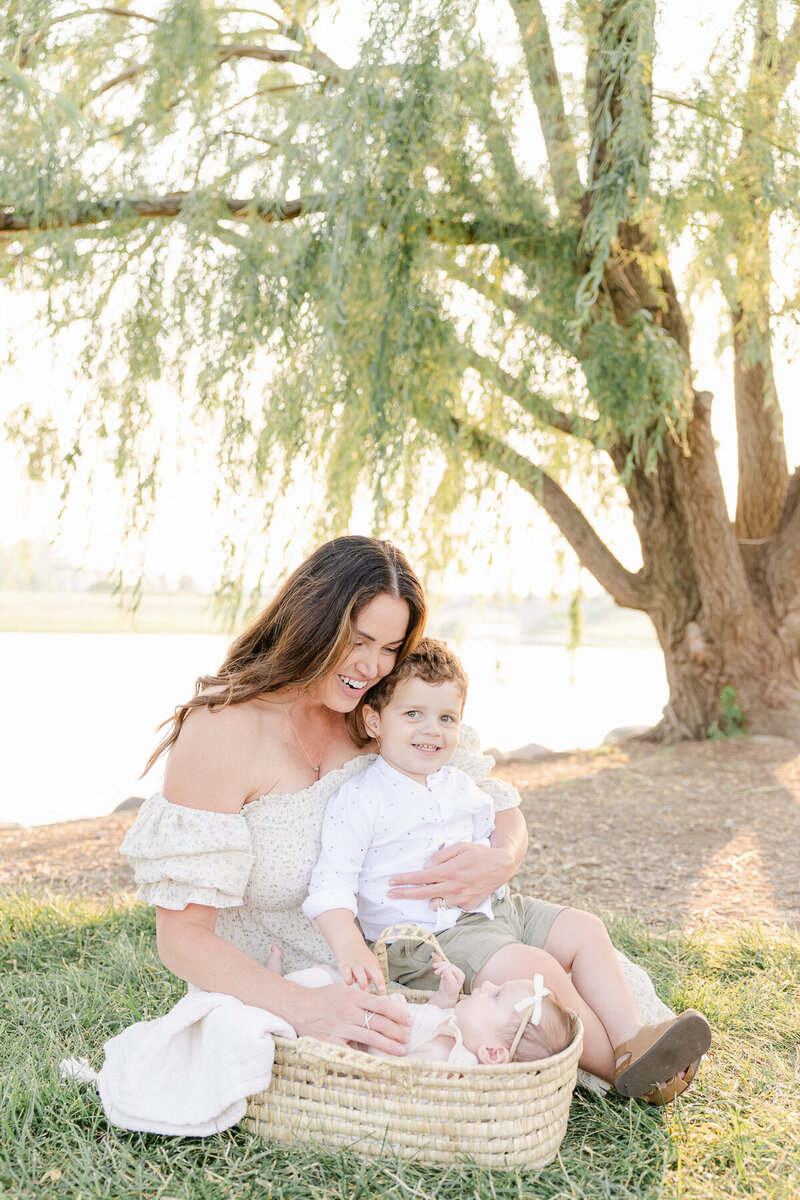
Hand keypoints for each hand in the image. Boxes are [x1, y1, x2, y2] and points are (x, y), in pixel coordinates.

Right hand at [291, 982, 410, 1055]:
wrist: (298, 1006)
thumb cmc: (324, 998)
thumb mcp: (344, 990)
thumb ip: (362, 997)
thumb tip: (382, 1005)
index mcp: (353, 997)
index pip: (382, 1005)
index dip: (398, 1014)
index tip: (409, 1020)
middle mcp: (348, 1011)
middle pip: (379, 1022)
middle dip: (397, 1031)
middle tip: (407, 1038)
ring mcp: (340, 1027)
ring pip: (370, 1037)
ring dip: (388, 1045)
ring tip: (400, 1050)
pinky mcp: (331, 1041)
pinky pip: (351, 1051)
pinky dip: (365, 1057)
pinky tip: (377, 1062)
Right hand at [336, 946, 386, 993]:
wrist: (348, 944)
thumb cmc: (361, 957)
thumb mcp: (370, 964)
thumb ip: (371, 976)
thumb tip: (371, 987)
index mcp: (372, 963)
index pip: (378, 973)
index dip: (380, 983)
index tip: (383, 993)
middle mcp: (364, 963)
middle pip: (371, 970)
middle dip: (374, 980)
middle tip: (371, 992)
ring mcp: (353, 964)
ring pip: (358, 972)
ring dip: (362, 982)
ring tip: (363, 991)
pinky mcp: (343, 966)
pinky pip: (346, 975)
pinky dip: (348, 980)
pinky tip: (350, 982)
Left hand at [388, 841, 511, 911]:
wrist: (502, 865)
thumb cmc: (479, 853)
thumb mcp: (459, 846)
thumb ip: (441, 856)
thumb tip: (426, 866)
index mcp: (449, 871)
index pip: (420, 878)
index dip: (404, 880)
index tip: (391, 882)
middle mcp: (453, 887)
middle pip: (422, 894)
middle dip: (404, 894)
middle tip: (390, 893)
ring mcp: (461, 899)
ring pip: (435, 903)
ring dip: (430, 897)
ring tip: (435, 887)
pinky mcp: (468, 905)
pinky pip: (451, 905)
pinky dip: (448, 899)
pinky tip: (454, 890)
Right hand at [432, 953, 463, 1005]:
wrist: (446, 994)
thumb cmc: (450, 991)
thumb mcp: (452, 986)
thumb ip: (450, 978)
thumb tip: (446, 970)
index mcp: (460, 974)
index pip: (452, 968)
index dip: (446, 970)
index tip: (441, 976)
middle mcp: (457, 971)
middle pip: (448, 965)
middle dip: (441, 967)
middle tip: (436, 973)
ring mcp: (451, 969)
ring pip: (444, 964)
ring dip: (439, 964)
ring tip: (434, 966)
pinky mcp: (446, 969)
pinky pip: (442, 962)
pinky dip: (437, 958)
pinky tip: (433, 954)